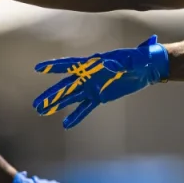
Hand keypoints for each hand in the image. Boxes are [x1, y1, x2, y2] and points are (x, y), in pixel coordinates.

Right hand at [33, 36, 168, 128]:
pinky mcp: (100, 97)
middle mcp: (88, 75)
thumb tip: (110, 64)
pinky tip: (66, 125)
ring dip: (57, 104)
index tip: (38, 68)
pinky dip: (76, 116)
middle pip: (65, 86)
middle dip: (51, 95)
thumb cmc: (139, 58)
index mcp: (92, 63)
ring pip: (71, 97)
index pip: (69, 64)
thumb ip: (122, 61)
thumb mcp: (132, 58)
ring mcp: (92, 87)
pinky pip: (85, 108)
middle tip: (36, 104)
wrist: (147, 68)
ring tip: (42, 111)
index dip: (53, 66)